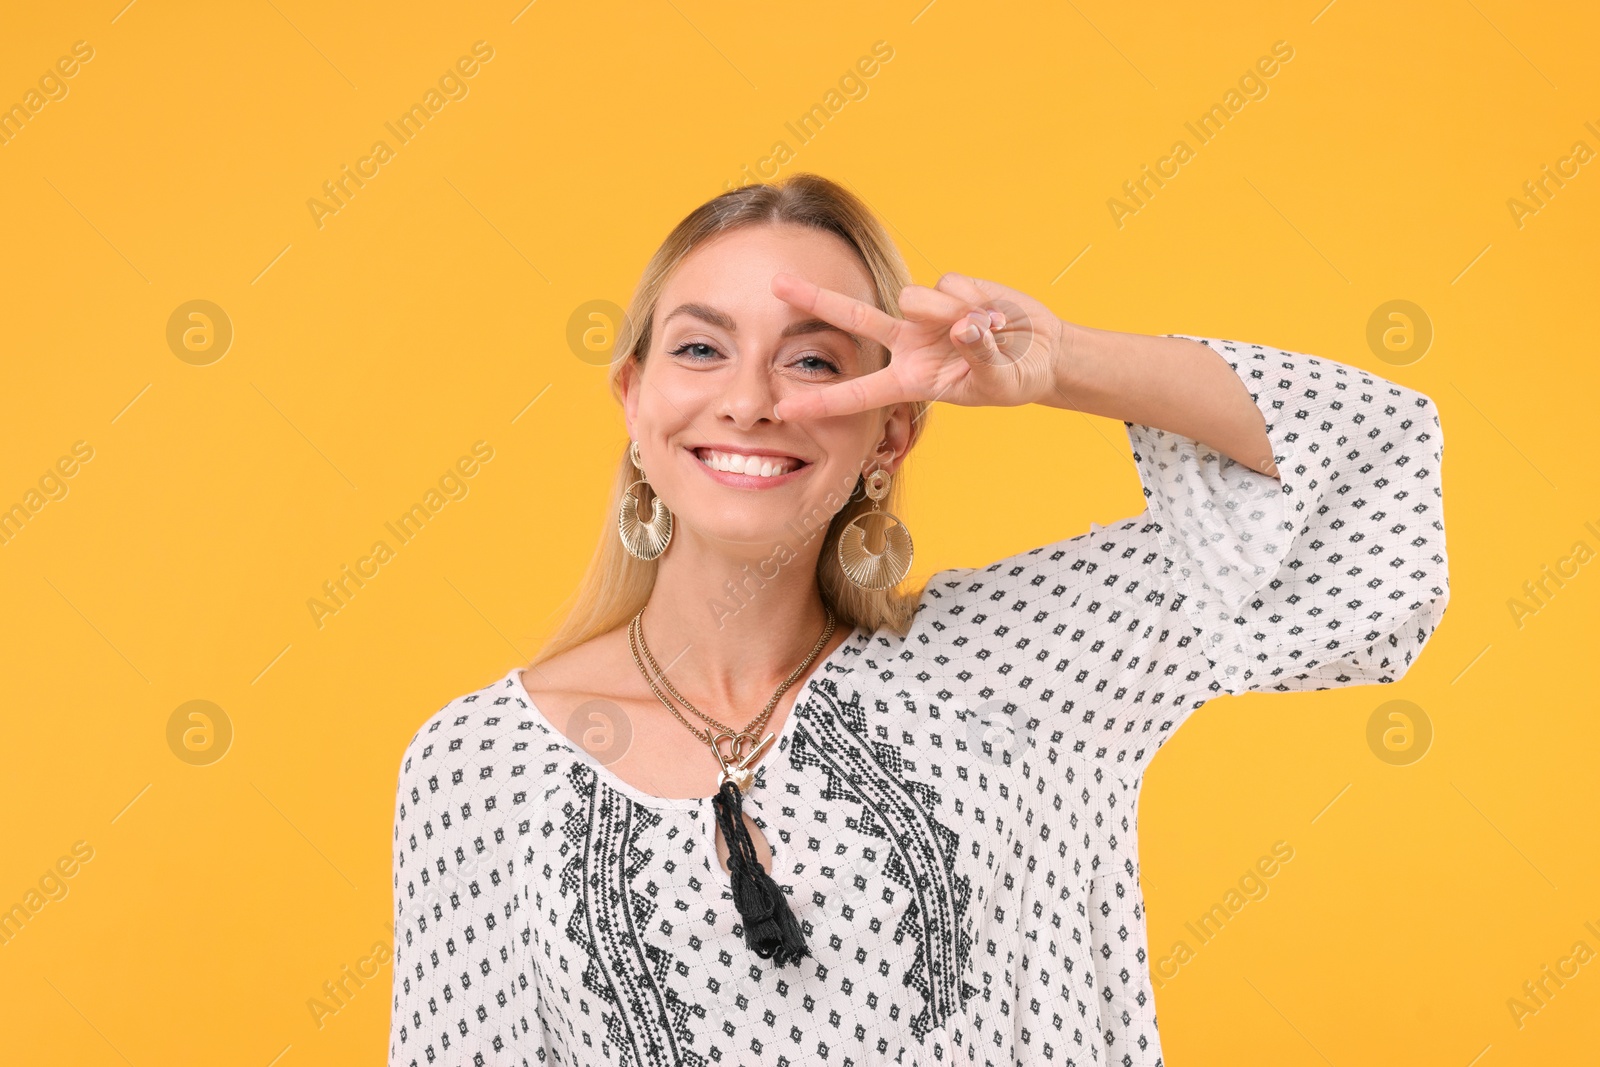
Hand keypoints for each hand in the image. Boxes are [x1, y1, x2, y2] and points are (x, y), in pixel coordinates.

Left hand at [768, 271, 1072, 420]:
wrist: (1042, 353)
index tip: (783, 410)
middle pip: (853, 318)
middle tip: (775, 284)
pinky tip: (992, 311)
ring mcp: (925, 314)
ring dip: (948, 311)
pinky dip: (975, 298)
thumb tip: (963, 325)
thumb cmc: (1014, 378)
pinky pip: (950, 283)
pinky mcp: (947, 288)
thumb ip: (978, 354)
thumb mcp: (998, 380)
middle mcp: (908, 344)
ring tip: (985, 327)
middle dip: (815, 299)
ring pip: (915, 299)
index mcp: (910, 379)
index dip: (822, 402)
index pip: (858, 393)